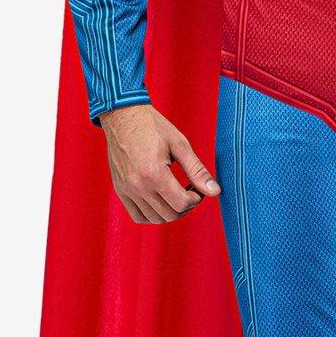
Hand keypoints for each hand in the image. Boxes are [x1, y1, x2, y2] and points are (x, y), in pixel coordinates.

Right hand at [98, 103, 220, 224]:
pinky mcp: (120, 190)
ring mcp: (127, 190)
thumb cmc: (153, 127)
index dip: (196, 199)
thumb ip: (197, 171)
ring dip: (171, 211)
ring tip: (175, 194)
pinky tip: (160, 200)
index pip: (182, 203)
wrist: (123, 117)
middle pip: (170, 214)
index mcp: (154, 173)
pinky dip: (152, 215)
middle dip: (186, 206)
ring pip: (155, 219)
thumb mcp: (180, 145)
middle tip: (189, 190)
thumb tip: (215, 192)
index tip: (197, 188)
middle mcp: (138, 186)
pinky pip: (138, 216)